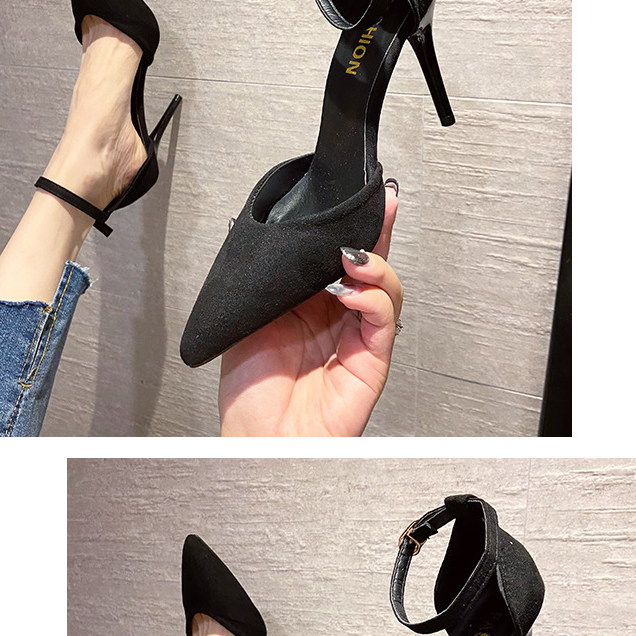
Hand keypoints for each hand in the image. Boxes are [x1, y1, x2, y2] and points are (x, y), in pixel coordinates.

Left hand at [218, 181, 402, 435]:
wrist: (256, 440)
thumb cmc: (248, 393)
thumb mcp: (249, 318)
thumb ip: (275, 282)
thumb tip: (293, 242)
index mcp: (307, 303)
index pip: (336, 256)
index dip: (352, 226)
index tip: (361, 195)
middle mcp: (336, 317)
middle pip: (370, 265)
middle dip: (379, 230)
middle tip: (382, 203)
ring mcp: (356, 338)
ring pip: (386, 289)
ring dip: (376, 265)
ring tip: (351, 258)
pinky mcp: (371, 361)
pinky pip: (383, 321)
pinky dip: (373, 300)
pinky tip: (350, 293)